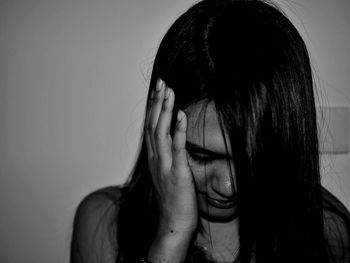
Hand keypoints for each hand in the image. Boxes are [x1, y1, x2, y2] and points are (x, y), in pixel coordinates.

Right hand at [145, 78, 197, 236]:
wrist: (173, 225)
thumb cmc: (173, 200)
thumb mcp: (167, 174)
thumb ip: (168, 157)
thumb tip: (174, 140)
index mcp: (154, 159)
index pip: (151, 128)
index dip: (153, 108)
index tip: (157, 91)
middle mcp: (156, 159)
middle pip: (153, 125)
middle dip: (157, 102)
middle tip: (161, 82)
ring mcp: (165, 166)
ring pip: (161, 132)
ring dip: (164, 111)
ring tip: (169, 91)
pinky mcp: (177, 174)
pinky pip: (177, 149)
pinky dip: (179, 131)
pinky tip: (181, 115)